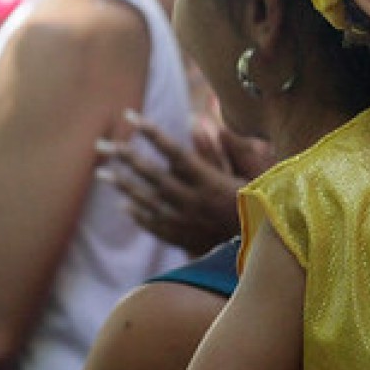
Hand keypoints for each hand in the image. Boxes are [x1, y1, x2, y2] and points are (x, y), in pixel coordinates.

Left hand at [100, 112, 259, 252]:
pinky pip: (153, 224)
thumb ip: (233, 147)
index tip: (132, 117)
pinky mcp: (183, 238)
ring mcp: (184, 222)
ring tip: (101, 172)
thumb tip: (205, 121)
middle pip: (152, 176)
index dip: (152, 134)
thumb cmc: (268, 206)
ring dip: (122, 185)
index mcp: (211, 182)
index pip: (175, 152)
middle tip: (101, 144)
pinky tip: (124, 204)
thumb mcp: (258, 174)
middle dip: (125, 157)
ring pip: (146, 200)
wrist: (266, 253)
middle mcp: (192, 202)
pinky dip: (137, 213)